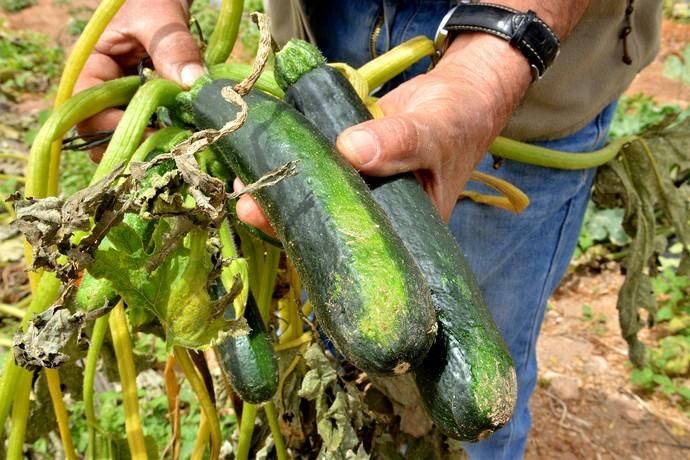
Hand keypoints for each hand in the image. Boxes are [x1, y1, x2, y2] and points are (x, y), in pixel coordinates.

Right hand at [74, 0, 204, 159]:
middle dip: (133, 148)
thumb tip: (193, 83)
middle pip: (102, 138)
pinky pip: (155, 134)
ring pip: (128, 143)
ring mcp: (127, 104)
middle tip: (171, 149)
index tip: (150, 133)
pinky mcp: (152, 110)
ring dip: (153, 148)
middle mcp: (104, 93)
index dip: (110, 130)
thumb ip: (173, 47)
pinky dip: (170, 140)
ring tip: (183, 146)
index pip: (84, 112)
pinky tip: (190, 139)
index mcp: (91, 69)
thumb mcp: (160, 16)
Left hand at [237, 33, 532, 232]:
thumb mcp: (435, 132)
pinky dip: (295, 161)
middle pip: (328, 227)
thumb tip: (350, 151)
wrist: (458, 92)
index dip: (321, 245)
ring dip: (282, 192)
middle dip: (288, 220)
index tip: (285, 233)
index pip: (357, 249)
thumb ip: (399, 142)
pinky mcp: (345, 162)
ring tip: (246, 190)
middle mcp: (376, 218)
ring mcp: (358, 189)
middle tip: (251, 209)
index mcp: (402, 232)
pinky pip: (317, 166)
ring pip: (317, 197)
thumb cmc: (459, 122)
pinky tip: (262, 159)